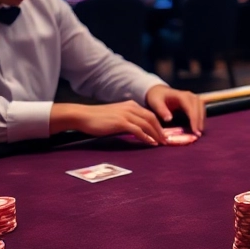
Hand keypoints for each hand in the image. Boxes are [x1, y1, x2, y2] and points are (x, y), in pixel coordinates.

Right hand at [51, 101, 165, 145]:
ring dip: (156, 134)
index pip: (149, 114)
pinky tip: (151, 143)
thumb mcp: (115, 116)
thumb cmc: (97, 118)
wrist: (83, 115)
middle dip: (161, 130)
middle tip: (166, 140)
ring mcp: (126, 114)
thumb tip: (135, 130)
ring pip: (147, 124)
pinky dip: (146, 137)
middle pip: (152, 118)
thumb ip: (126, 120)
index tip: (163, 134)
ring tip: (161, 143)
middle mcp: (131, 107)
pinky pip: (138, 130)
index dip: (158, 125)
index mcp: (131, 105)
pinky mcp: (121, 122)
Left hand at [145, 84, 205, 135]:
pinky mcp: (193, 101)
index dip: (194, 119)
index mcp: (181, 95)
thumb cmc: (156, 97)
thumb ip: (162, 110)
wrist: (158, 91)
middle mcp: (189, 95)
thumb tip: (169, 119)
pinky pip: (200, 108)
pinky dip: (201, 117)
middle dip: (200, 120)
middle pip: (199, 107)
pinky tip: (199, 125)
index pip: (191, 107)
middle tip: (198, 133)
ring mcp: (192, 97)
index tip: (195, 130)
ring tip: (199, 131)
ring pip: (201, 107)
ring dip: (202, 119)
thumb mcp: (156, 103)